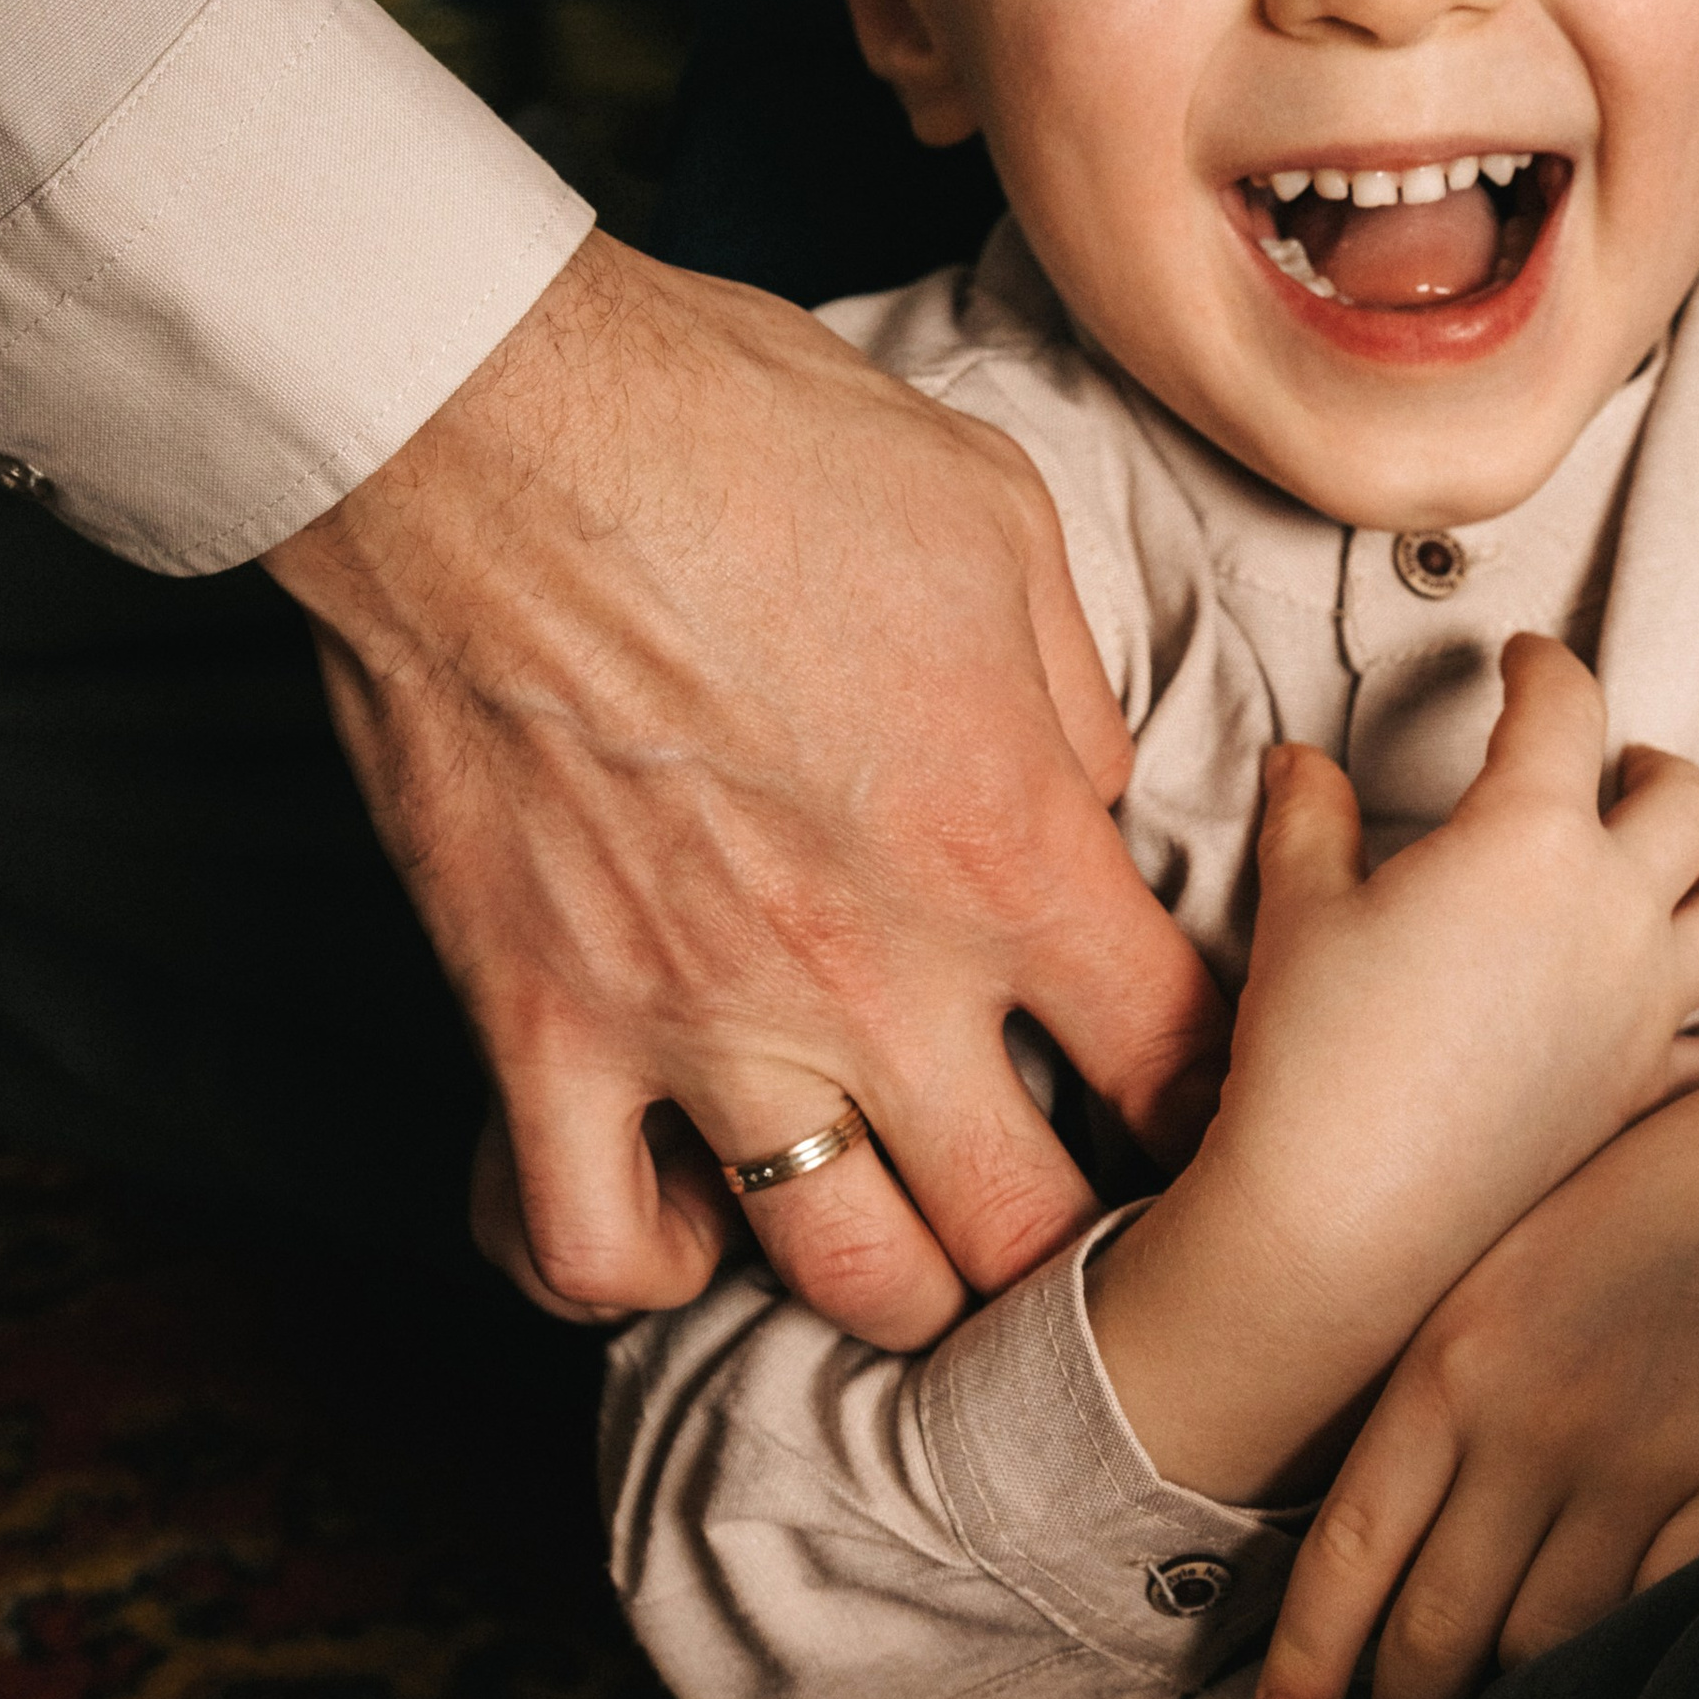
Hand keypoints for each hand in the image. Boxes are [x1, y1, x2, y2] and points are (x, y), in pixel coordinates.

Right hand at [264, 231, 1225, 1340]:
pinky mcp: (538, 1029)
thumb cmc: (743, 436)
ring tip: (902, 1218)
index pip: (1177, 1059)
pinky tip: (691, 1207)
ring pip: (843, 1272)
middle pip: (1029, 1225)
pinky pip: (593, 1251)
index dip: (1209, 1099)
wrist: (489, 426)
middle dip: (1072, 1233)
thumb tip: (1098, 793)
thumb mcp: (992, 515)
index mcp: (1006, 844)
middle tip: (1063, 1191)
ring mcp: (697, 1021)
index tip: (1186, 1096)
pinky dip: (650, 1267)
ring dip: (894, 1272)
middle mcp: (872, 972)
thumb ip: (1073, 692)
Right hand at [1086, 636, 1698, 1503]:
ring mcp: (1645, 1012)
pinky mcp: (1643, 1095)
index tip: (1526, 658)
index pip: (1565, 709)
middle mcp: (1613, 914)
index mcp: (1530, 839)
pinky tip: (1682, 1017)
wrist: (1343, 1221)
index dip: (1545, 665)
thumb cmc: (1313, 1055)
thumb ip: (1309, 817)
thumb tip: (1299, 762)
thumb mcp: (1298, 911)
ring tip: (1668, 870)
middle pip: (1688, 803)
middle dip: (1651, 765)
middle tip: (1611, 764)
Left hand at [1254, 1063, 1698, 1698]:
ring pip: (1542, 1652)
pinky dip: (1620, 1693)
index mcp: (1449, 1365)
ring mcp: (1642, 1463)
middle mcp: (1532, 1425)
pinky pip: (1660, 1628)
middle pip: (1438, 1633)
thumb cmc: (1627, 1229)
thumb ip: (1429, 1401)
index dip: (1311, 1664)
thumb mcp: (1494, 1281)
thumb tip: (1362, 1552)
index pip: (1351, 1554)